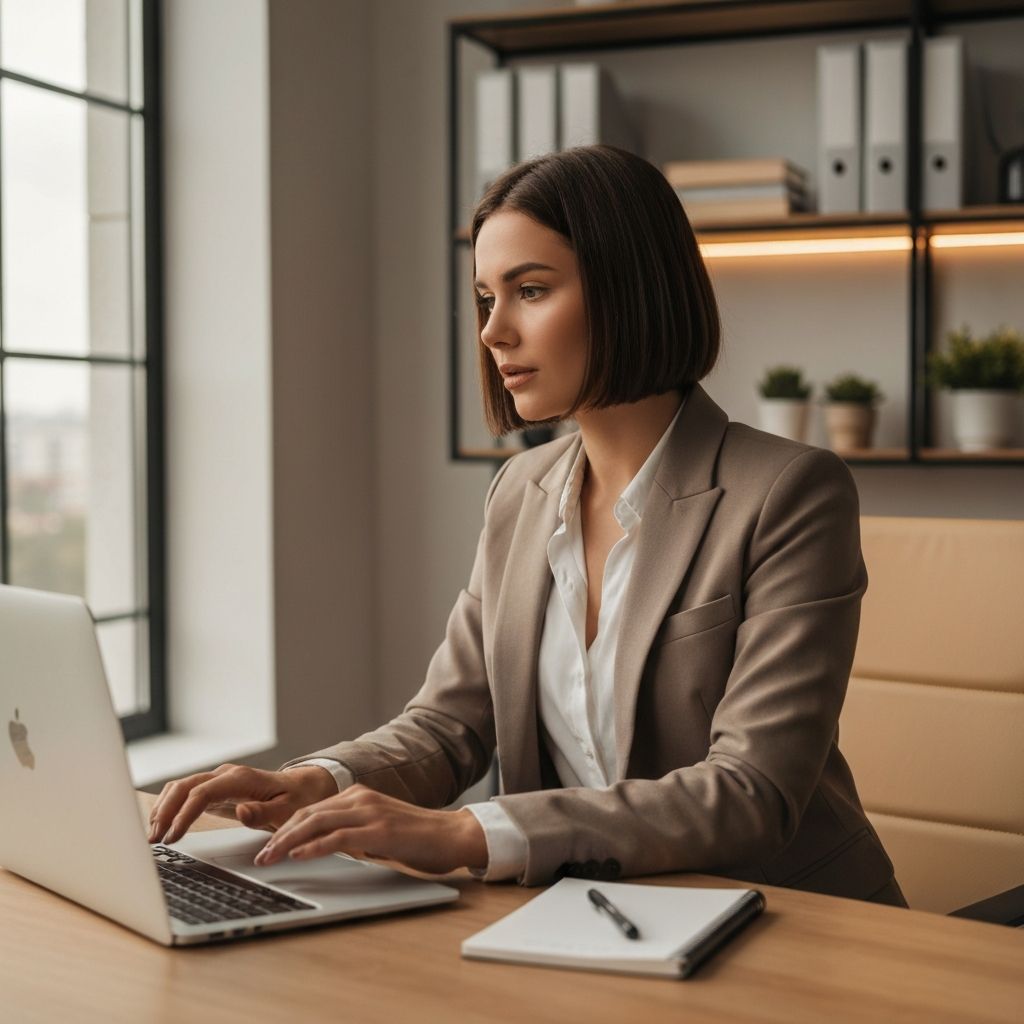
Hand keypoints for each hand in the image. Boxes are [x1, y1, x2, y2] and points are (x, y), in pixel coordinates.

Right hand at [148, 764, 336, 844]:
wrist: (301, 787)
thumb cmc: (295, 799)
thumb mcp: (288, 809)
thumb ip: (264, 812)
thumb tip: (241, 810)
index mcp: (240, 779)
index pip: (202, 793)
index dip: (184, 814)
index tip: (173, 837)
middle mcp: (225, 775)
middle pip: (184, 787)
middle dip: (165, 812)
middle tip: (153, 840)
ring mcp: (217, 780)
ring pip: (180, 788)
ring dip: (163, 809)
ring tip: (153, 836)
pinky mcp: (213, 789)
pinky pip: (185, 794)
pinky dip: (169, 806)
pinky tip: (161, 825)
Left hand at [253, 784, 487, 875]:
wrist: (453, 835)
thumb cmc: (418, 838)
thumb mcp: (376, 832)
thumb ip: (351, 833)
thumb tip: (320, 848)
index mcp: (358, 796)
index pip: (311, 810)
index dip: (285, 828)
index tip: (266, 846)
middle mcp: (361, 798)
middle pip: (307, 813)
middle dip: (278, 835)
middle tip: (259, 856)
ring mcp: (370, 812)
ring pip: (317, 822)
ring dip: (287, 842)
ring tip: (268, 858)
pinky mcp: (379, 831)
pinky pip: (338, 837)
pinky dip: (313, 847)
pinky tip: (298, 856)